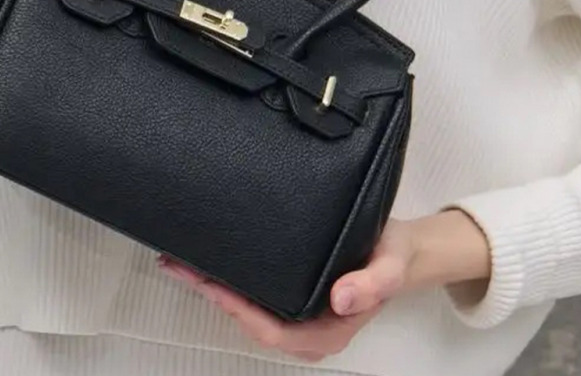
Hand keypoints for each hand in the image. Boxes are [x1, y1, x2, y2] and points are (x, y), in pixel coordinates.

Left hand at [158, 212, 490, 362]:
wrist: (401, 248)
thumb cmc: (393, 255)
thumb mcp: (391, 265)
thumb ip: (372, 283)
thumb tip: (340, 298)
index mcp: (327, 330)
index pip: (272, 330)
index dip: (238, 310)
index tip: (210, 284)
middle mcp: (308, 328)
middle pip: (251, 320)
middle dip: (213, 295)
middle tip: (179, 264)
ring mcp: (299, 314)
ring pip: (249, 309)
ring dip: (216, 287)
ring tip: (184, 259)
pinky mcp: (293, 295)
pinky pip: (256, 296)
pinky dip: (231, 280)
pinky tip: (212, 260)